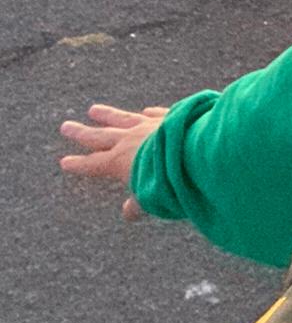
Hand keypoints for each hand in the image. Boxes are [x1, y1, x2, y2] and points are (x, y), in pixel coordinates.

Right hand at [59, 103, 168, 219]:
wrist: (195, 150)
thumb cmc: (170, 180)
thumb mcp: (150, 200)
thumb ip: (137, 205)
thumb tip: (128, 213)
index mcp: (120, 161)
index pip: (93, 164)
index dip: (79, 164)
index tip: (64, 161)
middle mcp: (130, 140)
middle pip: (101, 136)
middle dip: (82, 133)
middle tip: (66, 126)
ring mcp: (150, 125)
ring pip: (123, 118)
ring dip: (108, 115)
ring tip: (94, 109)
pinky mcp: (171, 116)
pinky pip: (154, 114)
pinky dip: (148, 113)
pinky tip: (144, 110)